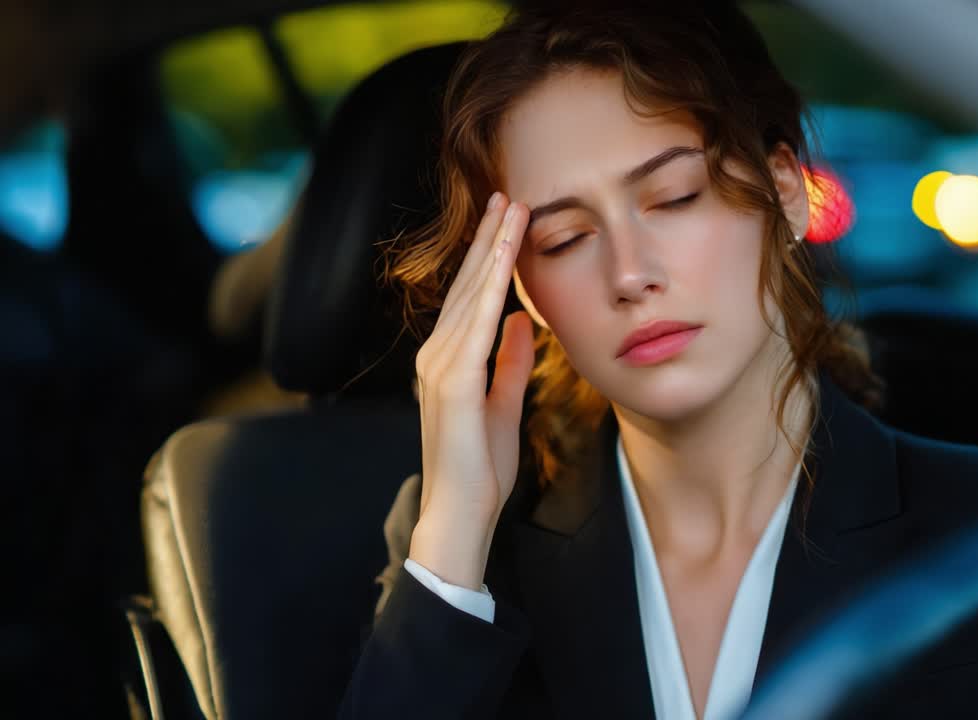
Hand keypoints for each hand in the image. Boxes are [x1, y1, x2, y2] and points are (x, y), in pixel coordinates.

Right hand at [408, 192, 534, 588]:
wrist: (462, 511)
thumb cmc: (481, 466)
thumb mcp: (503, 403)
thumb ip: (510, 363)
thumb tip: (524, 323)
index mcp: (449, 360)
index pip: (473, 297)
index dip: (489, 257)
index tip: (506, 219)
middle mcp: (437, 355)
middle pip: (468, 286)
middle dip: (488, 238)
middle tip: (506, 194)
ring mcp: (441, 366)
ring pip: (471, 296)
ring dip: (491, 251)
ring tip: (509, 211)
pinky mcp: (453, 383)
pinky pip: (476, 326)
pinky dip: (491, 289)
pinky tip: (505, 261)